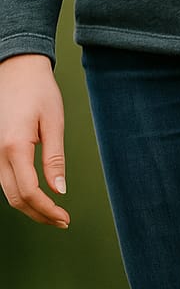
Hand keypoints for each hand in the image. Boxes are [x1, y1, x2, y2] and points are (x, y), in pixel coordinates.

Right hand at [0, 54, 69, 227]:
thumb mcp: (53, 123)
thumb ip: (54, 158)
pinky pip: (5, 177)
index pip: (28, 191)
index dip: (47, 210)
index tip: (65, 217)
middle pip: (14, 197)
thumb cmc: (38, 91)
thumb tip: (59, 190)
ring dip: (30, 205)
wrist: (15, 67)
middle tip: (63, 221)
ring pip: (7, 190)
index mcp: (14, 146)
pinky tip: (39, 196)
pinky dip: (21, 192)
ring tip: (54, 213)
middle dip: (38, 214)